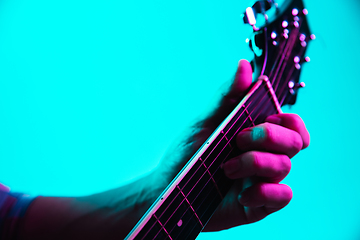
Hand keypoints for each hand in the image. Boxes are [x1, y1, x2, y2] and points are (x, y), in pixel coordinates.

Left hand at [156, 59, 309, 230]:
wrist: (168, 187)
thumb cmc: (186, 152)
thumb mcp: (203, 121)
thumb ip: (226, 96)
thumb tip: (244, 64)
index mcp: (255, 133)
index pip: (291, 124)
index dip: (289, 120)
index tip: (267, 118)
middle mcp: (264, 155)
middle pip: (294, 142)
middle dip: (269, 136)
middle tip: (239, 139)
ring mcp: (263, 180)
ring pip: (284, 166)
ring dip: (256, 163)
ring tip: (226, 168)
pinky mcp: (259, 204)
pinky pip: (282, 196)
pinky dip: (265, 192)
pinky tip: (242, 194)